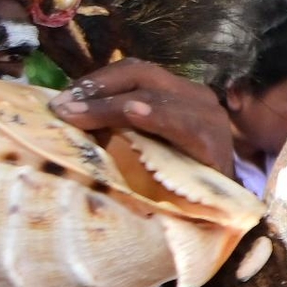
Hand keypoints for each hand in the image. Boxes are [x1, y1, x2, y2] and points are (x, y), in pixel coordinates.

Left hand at [54, 59, 238, 177]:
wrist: (225, 214)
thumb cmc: (178, 181)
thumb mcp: (144, 145)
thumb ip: (117, 127)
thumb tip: (68, 115)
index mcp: (177, 93)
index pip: (132, 71)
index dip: (95, 81)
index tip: (61, 101)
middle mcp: (195, 96)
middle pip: (139, 73)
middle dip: (95, 88)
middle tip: (62, 108)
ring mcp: (207, 114)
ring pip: (151, 94)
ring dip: (108, 104)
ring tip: (77, 114)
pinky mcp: (213, 139)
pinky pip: (179, 121)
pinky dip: (152, 115)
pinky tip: (131, 112)